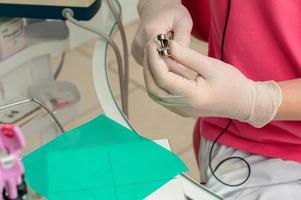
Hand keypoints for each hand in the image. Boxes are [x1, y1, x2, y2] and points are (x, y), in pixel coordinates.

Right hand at [131, 0, 192, 64]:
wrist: (155, 8)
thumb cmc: (171, 13)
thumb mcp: (183, 21)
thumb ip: (183, 41)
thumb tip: (181, 62)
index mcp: (151, 32)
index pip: (164, 59)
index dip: (176, 65)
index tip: (184, 65)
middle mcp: (140, 42)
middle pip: (158, 65)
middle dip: (171, 65)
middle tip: (179, 57)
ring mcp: (136, 49)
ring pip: (154, 67)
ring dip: (164, 63)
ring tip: (169, 50)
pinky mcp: (135, 54)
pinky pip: (149, 65)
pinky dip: (157, 62)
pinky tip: (161, 51)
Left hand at [144, 41, 281, 127]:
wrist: (243, 103)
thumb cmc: (232, 83)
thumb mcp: (210, 65)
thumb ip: (187, 56)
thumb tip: (168, 46)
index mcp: (191, 96)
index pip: (162, 78)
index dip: (154, 60)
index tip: (153, 44)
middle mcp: (182, 107)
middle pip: (153, 89)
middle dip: (148, 68)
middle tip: (150, 49)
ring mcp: (180, 110)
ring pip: (156, 94)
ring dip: (151, 75)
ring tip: (154, 56)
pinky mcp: (181, 109)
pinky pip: (163, 96)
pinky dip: (158, 82)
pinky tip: (162, 67)